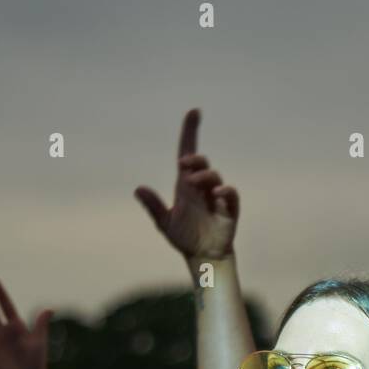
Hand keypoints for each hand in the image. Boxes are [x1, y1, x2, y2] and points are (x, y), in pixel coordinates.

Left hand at [135, 108, 238, 260]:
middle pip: (201, 163)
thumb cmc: (185, 237)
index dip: (190, 132)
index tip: (194, 112)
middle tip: (184, 165)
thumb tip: (138, 189)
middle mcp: (201, 187)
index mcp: (185, 186)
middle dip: (194, 159)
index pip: (187, 153)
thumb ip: (153, 206)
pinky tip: (216, 193)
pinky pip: (230, 194)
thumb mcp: (165, 222)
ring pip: (214, 176)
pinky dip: (225, 190)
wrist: (203, 257)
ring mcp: (216, 196)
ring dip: (205, 176)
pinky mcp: (229, 208)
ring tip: (195, 184)